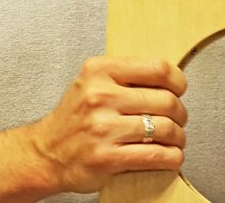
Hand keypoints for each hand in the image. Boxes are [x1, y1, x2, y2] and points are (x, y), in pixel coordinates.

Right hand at [28, 56, 187, 193]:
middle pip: (166, 100)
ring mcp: (103, 128)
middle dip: (180, 113)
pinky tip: (170, 156)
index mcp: (99, 71)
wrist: (45, 153)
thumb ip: (125, 76)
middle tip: (178, 119)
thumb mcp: (91, 82)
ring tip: (175, 139)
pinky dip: (171, 157)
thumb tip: (169, 77)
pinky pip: (156, 155)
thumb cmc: (74, 118)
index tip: (179, 89)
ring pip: (165, 128)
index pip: (157, 67)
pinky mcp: (107, 158)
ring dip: (178, 137)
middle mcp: (100, 96)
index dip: (177, 80)